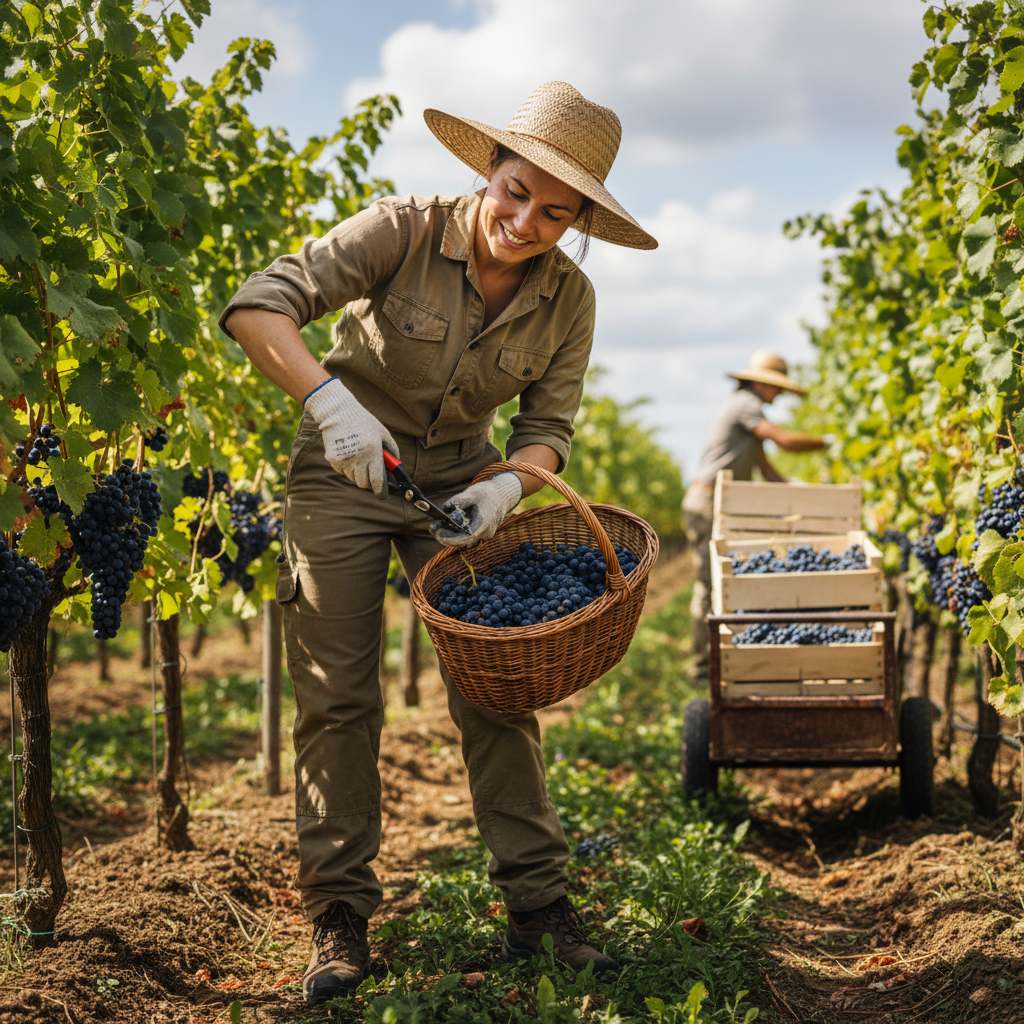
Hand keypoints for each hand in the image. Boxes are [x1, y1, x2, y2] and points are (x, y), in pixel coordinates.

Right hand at [303, 377, 397, 497]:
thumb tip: (396, 469)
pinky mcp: (333, 459)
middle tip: (373, 476)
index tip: (383, 495)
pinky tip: (349, 454)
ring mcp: (344, 460)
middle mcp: (358, 458)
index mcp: (373, 452)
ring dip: (359, 474)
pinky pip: (343, 472)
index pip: (378, 481)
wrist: (338, 413)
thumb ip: (392, 452)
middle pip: (364, 484)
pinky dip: (348, 468)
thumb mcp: (383, 434)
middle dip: (370, 483)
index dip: (381, 492)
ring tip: (360, 459)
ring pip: (353, 479)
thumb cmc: (364, 422)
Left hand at [429, 473, 522, 547]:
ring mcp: (483, 535)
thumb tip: (445, 509)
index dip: (450, 538)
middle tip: (432, 526)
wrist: (502, 495)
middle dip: (445, 536)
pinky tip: (446, 525)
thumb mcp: (472, 493)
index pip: (465, 538)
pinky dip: (455, 533)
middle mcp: (484, 533)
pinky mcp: (480, 533)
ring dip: (449, 535)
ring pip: (463, 541)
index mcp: (484, 524)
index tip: (437, 532)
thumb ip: (458, 501)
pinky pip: (466, 538)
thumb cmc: (488, 493)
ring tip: (436, 525)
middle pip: (462, 541)